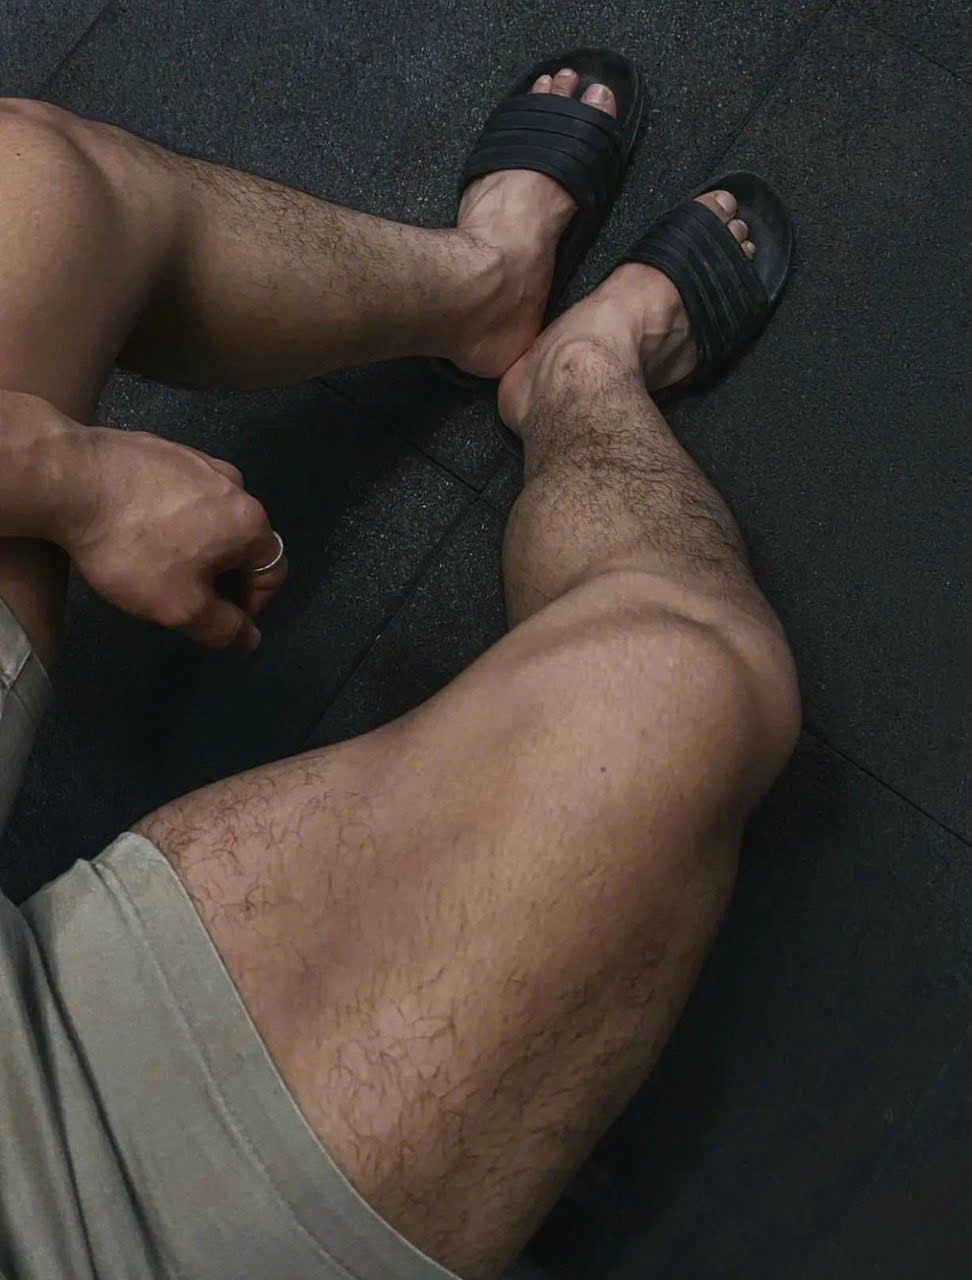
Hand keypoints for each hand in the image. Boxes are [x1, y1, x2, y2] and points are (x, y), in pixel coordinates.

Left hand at [62, 426, 287, 651]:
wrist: (72, 478)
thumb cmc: (135, 548)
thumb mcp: (180, 606)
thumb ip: (222, 628)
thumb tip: (251, 638)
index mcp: (249, 522)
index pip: (273, 571)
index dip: (254, 604)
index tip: (220, 620)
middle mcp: (234, 485)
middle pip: (243, 541)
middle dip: (224, 573)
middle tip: (187, 595)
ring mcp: (199, 460)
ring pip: (212, 513)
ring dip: (199, 541)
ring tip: (161, 559)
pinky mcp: (165, 448)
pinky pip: (182, 491)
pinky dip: (173, 514)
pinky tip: (140, 524)